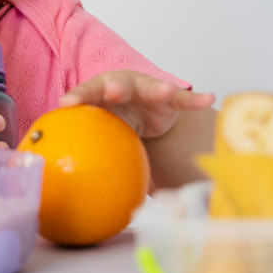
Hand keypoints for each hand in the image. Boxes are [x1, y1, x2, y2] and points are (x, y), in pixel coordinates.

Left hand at [59, 70, 214, 137]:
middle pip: (118, 85)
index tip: (66, 103)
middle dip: (117, 87)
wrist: (141, 117)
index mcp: (99, 93)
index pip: (86, 94)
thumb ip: (84, 151)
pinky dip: (194, 99)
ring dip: (158, 89)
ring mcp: (146, 89)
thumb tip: (62, 187)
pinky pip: (182, 99)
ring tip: (166, 91)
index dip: (77, 97)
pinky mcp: (169, 98)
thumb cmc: (113, 124)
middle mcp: (122, 86)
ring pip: (151, 88)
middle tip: (115, 91)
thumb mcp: (99, 134)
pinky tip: (209, 98)